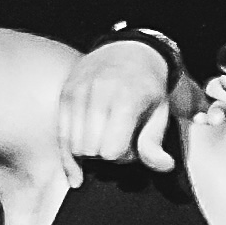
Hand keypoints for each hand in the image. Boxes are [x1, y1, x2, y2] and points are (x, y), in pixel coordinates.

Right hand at [55, 38, 204, 178]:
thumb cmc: (148, 85)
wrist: (128, 49)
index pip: (112, 151)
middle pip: (92, 151)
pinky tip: (76, 174)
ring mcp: (77, 93)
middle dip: (107, 157)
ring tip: (106, 139)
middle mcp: (97, 95)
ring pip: (75, 147)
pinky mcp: (65, 95)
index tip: (134, 148)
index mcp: (125, 100)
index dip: (125, 157)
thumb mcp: (160, 111)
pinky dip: (68, 158)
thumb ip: (155, 141)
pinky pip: (60, 137)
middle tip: (121, 143)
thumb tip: (164, 167)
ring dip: (91, 153)